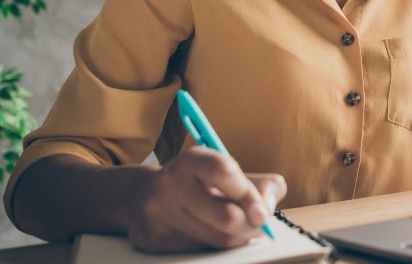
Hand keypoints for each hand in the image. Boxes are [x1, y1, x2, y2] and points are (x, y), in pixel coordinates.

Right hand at [125, 146, 285, 252]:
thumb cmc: (197, 183)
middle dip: (250, 224)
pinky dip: (216, 245)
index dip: (249, 194)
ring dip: (237, 237)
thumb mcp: (226, 172)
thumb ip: (260, 183)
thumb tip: (268, 205)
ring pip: (217, 239)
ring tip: (238, 228)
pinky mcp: (153, 238)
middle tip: (257, 223)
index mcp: (191, 161)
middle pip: (226, 216)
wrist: (143, 196)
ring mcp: (158, 213)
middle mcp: (170, 184)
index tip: (263, 210)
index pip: (224, 172)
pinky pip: (200, 250)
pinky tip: (214, 233)